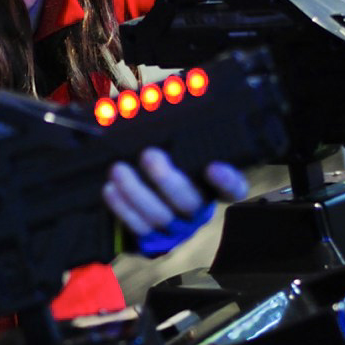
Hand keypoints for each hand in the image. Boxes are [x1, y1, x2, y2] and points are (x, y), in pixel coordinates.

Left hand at [102, 148, 247, 254]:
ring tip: (118, 170)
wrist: (132, 198)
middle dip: (167, 180)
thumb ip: (177, 136)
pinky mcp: (151, 241)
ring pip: (160, 216)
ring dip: (136, 191)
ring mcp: (175, 229)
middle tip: (149, 155)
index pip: (233, 188)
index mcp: (211, 187)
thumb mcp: (171, 149)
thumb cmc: (160, 165)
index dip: (227, 181)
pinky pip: (138, 228)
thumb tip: (169, 103)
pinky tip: (111, 190)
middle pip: (190, 202)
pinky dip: (122, 208)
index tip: (213, 168)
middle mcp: (197, 211)